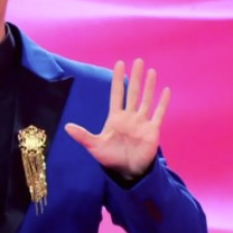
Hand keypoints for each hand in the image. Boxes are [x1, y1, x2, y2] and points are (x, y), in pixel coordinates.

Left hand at [65, 59, 169, 177]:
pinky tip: (166, 90)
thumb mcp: (94, 146)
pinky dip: (162, 103)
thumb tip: (66, 127)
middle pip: (133, 93)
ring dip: (149, 86)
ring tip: (151, 71)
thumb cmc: (110, 158)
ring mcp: (141, 122)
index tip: (119, 64)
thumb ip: (82, 136)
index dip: (117, 80)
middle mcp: (129, 117)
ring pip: (146, 100)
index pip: (116, 94)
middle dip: (136, 77)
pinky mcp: (152, 130)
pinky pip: (158, 114)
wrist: (127, 171)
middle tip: (139, 61)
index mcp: (115, 118)